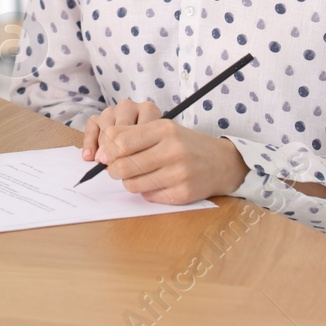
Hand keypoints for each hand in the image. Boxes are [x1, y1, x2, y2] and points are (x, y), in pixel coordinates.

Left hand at [84, 101, 247, 204]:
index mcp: (164, 129)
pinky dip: (146, 191)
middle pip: (123, 166)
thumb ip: (132, 134)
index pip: (121, 141)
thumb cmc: (186, 144)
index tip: (105, 155)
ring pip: (133, 185)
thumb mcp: (163, 129)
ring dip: (128, 182)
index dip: (107, 151)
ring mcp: (179, 174)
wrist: (223, 162)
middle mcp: (172, 150)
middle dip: (113, 169)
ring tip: (136, 175)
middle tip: (115, 168)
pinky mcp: (182, 194)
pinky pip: (148, 196)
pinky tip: (156, 182)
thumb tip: (101, 151)